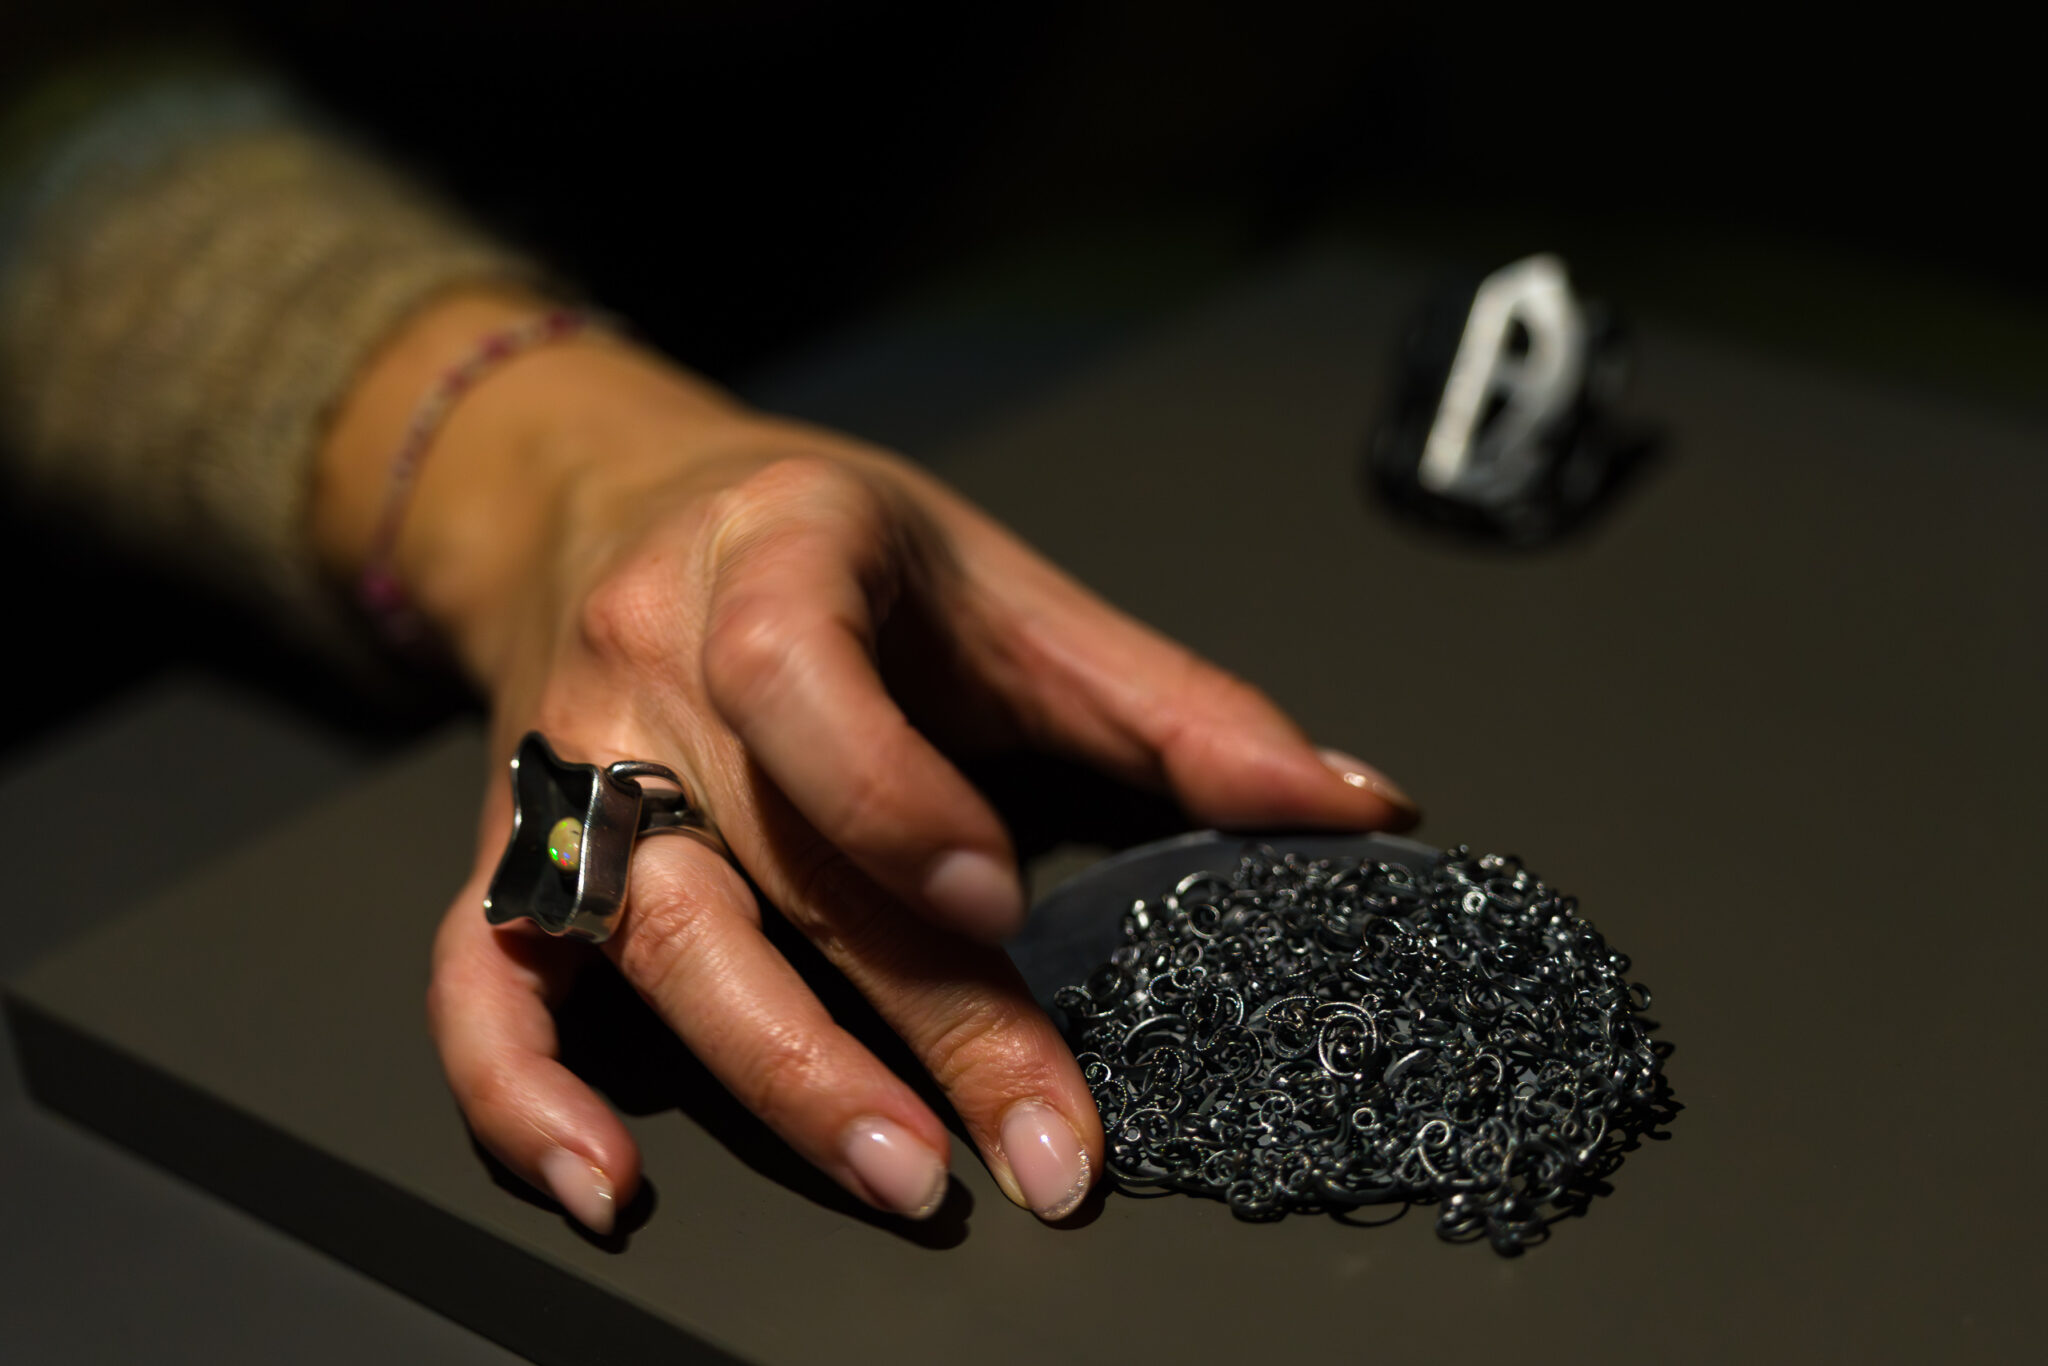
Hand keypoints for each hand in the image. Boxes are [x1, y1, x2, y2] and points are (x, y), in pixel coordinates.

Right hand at [316, 293, 1417, 1230]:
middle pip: (756, 857)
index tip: (998, 903)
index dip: (888, 793)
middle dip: (905, 1016)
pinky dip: (519, 1096)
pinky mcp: (512, 858)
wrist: (619, 504)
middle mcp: (643, 669)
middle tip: (1037, 1144)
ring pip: (635, 938)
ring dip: (765, 1073)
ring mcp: (563, 774)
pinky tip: (607, 1186)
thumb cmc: (827, 545)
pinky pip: (475, 985)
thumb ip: (1174, 702)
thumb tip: (1354, 807)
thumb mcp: (1003, 585)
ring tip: (901, 1177)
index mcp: (772, 558)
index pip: (795, 675)